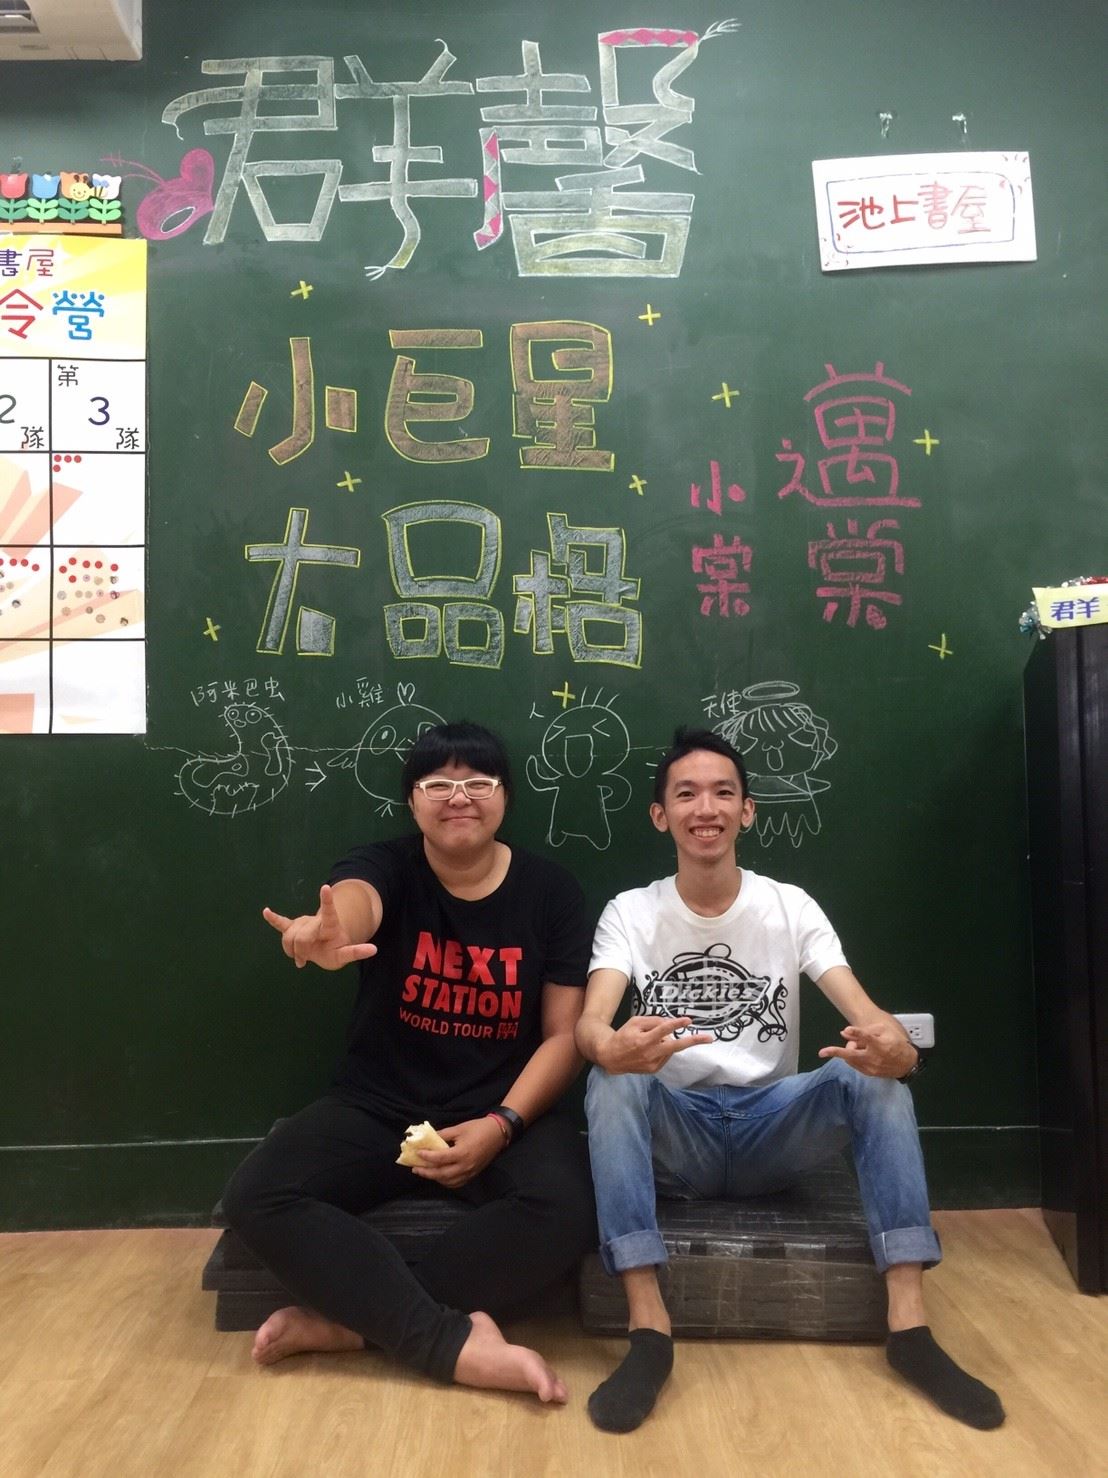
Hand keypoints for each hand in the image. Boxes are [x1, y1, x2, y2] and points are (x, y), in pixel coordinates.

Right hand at [262, 883, 376, 970]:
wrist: (325, 946)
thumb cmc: (335, 950)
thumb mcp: (345, 954)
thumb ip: (353, 952)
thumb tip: (367, 952)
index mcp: (330, 925)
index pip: (329, 911)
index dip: (326, 900)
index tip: (325, 887)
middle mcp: (315, 920)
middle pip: (301, 936)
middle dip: (301, 951)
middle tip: (303, 962)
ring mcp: (302, 922)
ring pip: (289, 936)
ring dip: (291, 951)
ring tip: (300, 958)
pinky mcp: (292, 927)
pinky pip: (280, 923)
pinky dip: (273, 918)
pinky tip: (266, 912)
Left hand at [407, 1117, 505, 1188]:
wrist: (498, 1134)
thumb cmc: (478, 1128)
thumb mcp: (459, 1128)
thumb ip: (443, 1135)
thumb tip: (428, 1138)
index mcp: (462, 1153)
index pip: (440, 1158)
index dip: (427, 1157)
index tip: (417, 1153)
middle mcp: (465, 1166)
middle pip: (441, 1174)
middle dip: (426, 1172)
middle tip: (415, 1169)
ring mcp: (470, 1172)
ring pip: (448, 1181)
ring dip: (435, 1178)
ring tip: (424, 1172)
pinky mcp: (473, 1175)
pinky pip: (457, 1183)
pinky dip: (446, 1182)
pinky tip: (439, 1177)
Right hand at [599, 1015, 712, 1075]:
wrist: (610, 1057)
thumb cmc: (623, 1036)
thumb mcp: (635, 1022)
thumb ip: (652, 1021)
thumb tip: (669, 1023)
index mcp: (644, 1039)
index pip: (663, 1029)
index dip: (676, 1024)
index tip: (688, 1020)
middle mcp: (650, 1052)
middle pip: (676, 1046)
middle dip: (693, 1041)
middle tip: (709, 1038)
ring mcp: (653, 1063)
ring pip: (670, 1049)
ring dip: (669, 1042)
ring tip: (653, 1040)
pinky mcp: (654, 1069)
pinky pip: (665, 1056)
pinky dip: (664, 1049)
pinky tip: (652, 1048)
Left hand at [817, 1022, 916, 1077]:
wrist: (907, 1064)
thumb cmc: (896, 1043)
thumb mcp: (885, 1030)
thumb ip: (866, 1030)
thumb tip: (845, 1032)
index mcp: (880, 1045)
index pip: (867, 1037)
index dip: (857, 1033)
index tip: (846, 1030)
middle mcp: (874, 1058)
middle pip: (850, 1055)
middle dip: (834, 1052)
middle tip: (823, 1051)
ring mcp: (871, 1068)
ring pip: (849, 1059)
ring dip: (848, 1052)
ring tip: (858, 1047)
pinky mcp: (869, 1074)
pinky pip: (854, 1065)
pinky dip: (852, 1058)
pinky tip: (860, 1053)